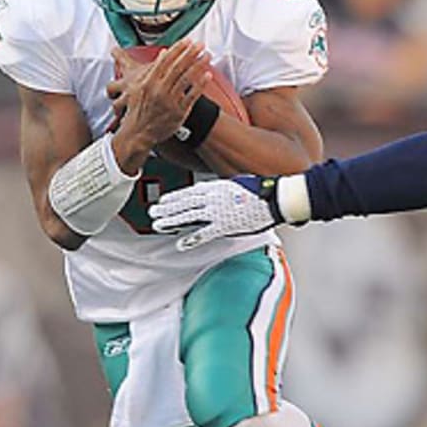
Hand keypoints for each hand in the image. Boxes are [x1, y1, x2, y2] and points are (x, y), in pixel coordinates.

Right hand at [113, 41, 212, 169]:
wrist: (138, 132)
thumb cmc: (139, 109)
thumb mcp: (138, 87)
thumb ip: (150, 69)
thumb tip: (162, 54)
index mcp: (148, 81)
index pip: (165, 60)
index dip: (178, 49)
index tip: (187, 41)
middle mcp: (159, 89)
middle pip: (177, 67)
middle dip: (190, 54)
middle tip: (201, 44)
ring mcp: (169, 100)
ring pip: (186, 79)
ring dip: (198, 65)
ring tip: (207, 56)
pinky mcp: (178, 112)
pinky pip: (192, 95)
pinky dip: (200, 84)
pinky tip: (208, 75)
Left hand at [149, 175, 283, 250]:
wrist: (273, 199)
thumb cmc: (260, 191)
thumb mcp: (237, 182)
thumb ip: (221, 187)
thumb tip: (211, 189)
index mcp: (215, 187)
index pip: (189, 192)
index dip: (174, 197)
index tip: (164, 200)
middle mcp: (212, 198)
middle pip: (183, 204)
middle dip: (166, 208)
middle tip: (153, 212)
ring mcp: (217, 212)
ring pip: (187, 217)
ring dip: (171, 221)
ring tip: (158, 224)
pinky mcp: (224, 226)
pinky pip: (204, 234)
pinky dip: (192, 239)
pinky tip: (181, 244)